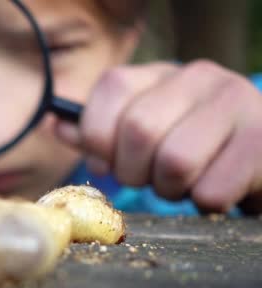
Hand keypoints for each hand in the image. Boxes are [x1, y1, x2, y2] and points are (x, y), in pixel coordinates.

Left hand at [56, 60, 261, 213]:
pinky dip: (203, 203)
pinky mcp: (261, 140)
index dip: (99, 137)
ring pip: (174, 162)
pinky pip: (210, 191)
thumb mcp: (142, 131)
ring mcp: (236, 103)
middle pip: (138, 130)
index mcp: (160, 72)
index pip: (110, 88)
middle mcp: (199, 76)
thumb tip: (57, 126)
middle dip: (133, 171)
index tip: (109, 161)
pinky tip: (214, 188)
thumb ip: (99, 132)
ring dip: (170, 189)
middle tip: (149, 178)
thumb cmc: (188, 148)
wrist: (256, 158)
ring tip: (182, 183)